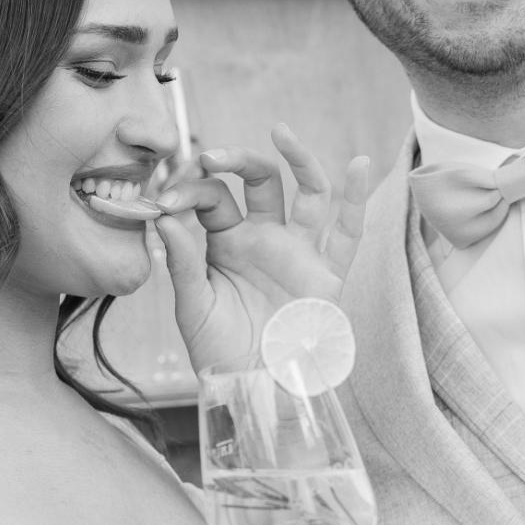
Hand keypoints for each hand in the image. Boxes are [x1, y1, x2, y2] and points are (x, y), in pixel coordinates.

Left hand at [151, 124, 368, 373]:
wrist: (254, 391)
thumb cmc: (220, 352)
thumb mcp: (192, 307)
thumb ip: (182, 262)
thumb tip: (165, 218)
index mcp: (227, 241)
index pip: (213, 197)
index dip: (189, 191)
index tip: (166, 201)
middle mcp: (265, 238)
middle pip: (260, 181)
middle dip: (238, 160)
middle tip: (211, 156)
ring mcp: (299, 252)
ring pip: (307, 193)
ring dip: (299, 159)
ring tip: (281, 132)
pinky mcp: (327, 274)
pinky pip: (348, 233)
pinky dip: (357, 199)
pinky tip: (359, 164)